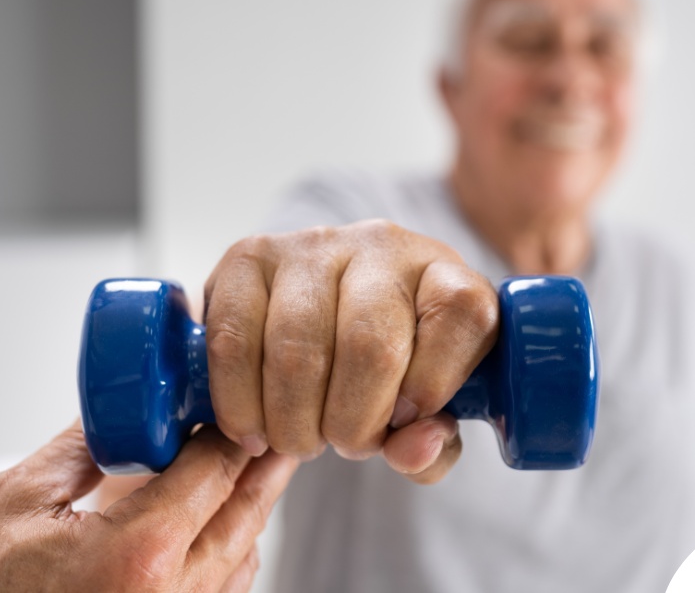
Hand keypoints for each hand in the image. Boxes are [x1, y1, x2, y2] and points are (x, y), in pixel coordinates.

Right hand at [0, 422, 296, 591]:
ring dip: (248, 511)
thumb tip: (116, 412)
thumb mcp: (12, 502)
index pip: (215, 471)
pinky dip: (227, 552)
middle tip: (274, 429)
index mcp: (138, 556)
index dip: (232, 427)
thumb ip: (78, 448)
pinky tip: (212, 525)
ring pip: (242, 559)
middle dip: (262, 465)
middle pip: (246, 515)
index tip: (236, 400)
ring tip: (249, 469)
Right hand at [204, 219, 498, 482]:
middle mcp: (382, 246)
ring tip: (300, 439)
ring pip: (296, 349)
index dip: (435, 382)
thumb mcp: (428, 415)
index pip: (461, 312)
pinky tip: (254, 428)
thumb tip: (412, 449)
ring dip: (294, 422)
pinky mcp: (248, 257)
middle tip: (345, 444)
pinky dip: (240, 402)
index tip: (409, 419)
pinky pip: (233, 339)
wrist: (325, 322)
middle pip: (370, 345)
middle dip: (352, 423)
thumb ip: (433, 447)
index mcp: (445, 276)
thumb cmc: (390, 374)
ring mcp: (311, 246)